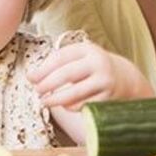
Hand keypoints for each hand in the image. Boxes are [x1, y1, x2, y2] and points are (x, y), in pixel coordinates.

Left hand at [28, 43, 150, 110]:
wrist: (125, 77)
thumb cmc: (92, 67)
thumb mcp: (79, 58)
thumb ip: (57, 63)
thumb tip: (32, 77)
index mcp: (87, 49)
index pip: (60, 58)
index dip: (43, 69)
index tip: (31, 78)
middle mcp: (98, 62)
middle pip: (66, 74)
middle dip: (47, 84)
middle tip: (37, 91)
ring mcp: (104, 80)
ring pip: (74, 93)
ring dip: (55, 99)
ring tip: (44, 101)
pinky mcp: (108, 97)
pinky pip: (82, 105)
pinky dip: (70, 107)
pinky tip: (65, 105)